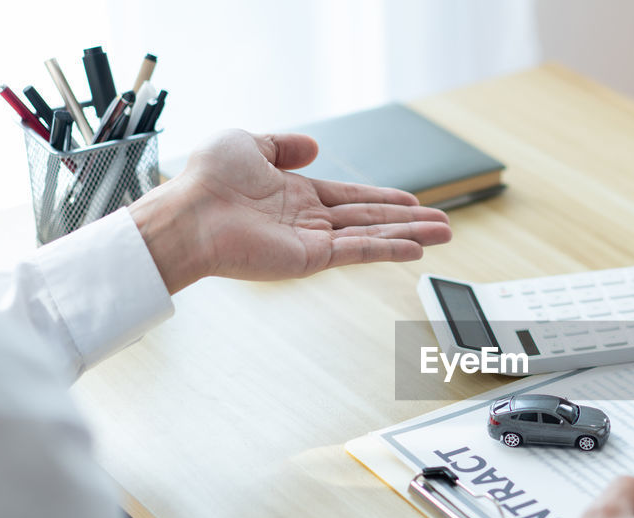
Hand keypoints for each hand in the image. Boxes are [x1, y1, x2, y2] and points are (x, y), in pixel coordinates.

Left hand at [128, 129, 452, 292]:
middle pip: (371, 219)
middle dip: (410, 221)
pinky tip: (415, 250)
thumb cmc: (208, 180)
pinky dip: (388, 250)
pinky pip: (358, 251)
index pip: (351, 198)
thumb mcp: (247, 142)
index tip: (413, 201)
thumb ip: (283, 145)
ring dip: (411, 235)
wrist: (189, 213)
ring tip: (444, 234)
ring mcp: (312, 241)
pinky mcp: (310, 259)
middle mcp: (308, 220)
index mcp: (296, 194)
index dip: (384, 199)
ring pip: (372, 236)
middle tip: (444, 225)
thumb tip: (314, 146)